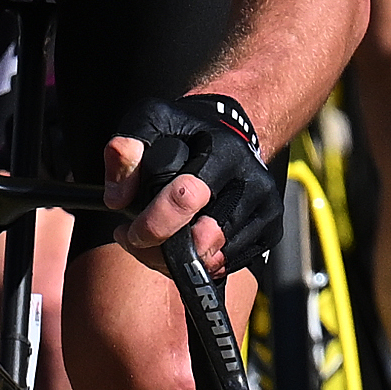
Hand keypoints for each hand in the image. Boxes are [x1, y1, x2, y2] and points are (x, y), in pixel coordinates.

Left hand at [109, 90, 281, 274]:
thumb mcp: (150, 122)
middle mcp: (254, 181)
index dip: (154, 223)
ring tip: (155, 240)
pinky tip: (181, 245)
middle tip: (135, 239)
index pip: (188, 198)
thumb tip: (118, 198)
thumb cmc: (186, 133)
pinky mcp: (272, 232)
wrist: (230, 135)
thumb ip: (126, 149)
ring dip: (174, 262)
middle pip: (203, 240)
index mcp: (225, 151)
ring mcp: (267, 209)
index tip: (129, 230)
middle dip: (160, 250)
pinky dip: (199, 267)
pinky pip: (228, 267)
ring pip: (215, 260)